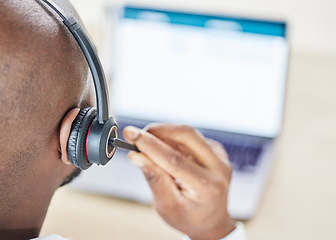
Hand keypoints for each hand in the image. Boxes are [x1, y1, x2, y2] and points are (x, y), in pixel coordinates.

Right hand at [123, 124, 235, 239]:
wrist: (211, 220)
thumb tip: (136, 155)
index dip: (150, 145)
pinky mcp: (217, 150)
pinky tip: (165, 151)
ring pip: (188, 133)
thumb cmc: (187, 216)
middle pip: (187, 135)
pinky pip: (191, 137)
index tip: (130, 134)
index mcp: (207, 187)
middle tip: (137, 135)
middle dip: (158, 131)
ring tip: (148, 146)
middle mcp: (219, 168)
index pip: (174, 159)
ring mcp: (220, 156)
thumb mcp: (166, 205)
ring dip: (164, 134)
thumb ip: (153, 178)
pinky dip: (173, 139)